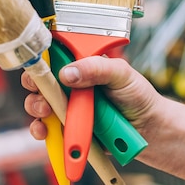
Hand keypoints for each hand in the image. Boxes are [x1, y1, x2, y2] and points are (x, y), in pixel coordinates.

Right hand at [22, 55, 160, 140]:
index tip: (38, 64)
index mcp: (80, 64)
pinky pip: (46, 128)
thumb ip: (96, 69)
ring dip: (36, 107)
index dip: (40, 58)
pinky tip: (45, 130)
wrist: (149, 131)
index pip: (52, 54)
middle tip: (42, 93)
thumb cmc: (138, 96)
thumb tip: (67, 73)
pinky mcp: (66, 128)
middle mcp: (69, 84)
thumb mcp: (121, 74)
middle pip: (40, 79)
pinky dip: (41, 129)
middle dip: (34, 85)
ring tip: (46, 112)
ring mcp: (66, 106)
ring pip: (38, 103)